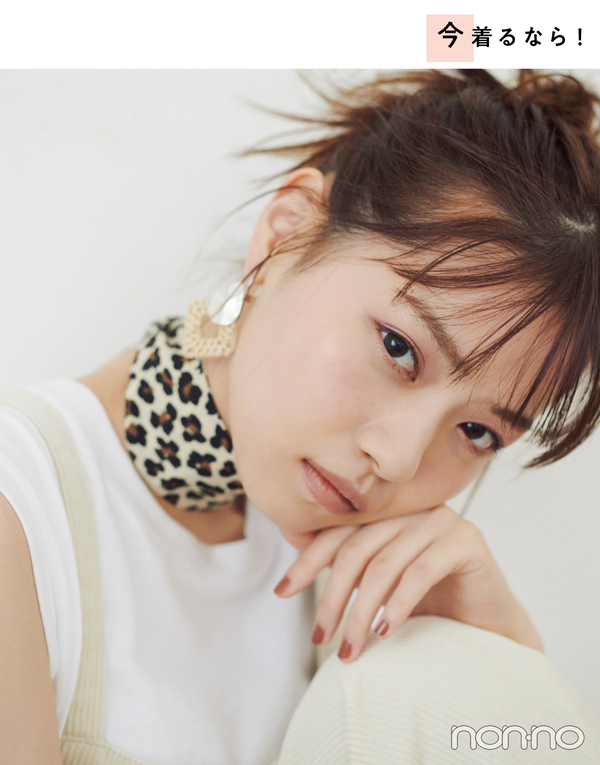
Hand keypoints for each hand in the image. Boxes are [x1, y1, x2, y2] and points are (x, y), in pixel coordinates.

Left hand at [274, 506, 543, 661]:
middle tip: (320, 637)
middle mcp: (412, 509)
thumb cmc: (430, 602)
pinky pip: (420, 572)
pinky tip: (384, 631)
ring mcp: (441, 521)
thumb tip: (290, 551)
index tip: (282, 592)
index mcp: (388, 512)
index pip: (338, 531)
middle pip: (357, 548)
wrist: (488, 624)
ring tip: (350, 649)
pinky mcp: (467, 541)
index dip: (308, 560)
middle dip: (332, 596)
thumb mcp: (380, 582)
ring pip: (384, 564)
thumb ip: (346, 562)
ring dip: (361, 611)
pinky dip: (397, 604)